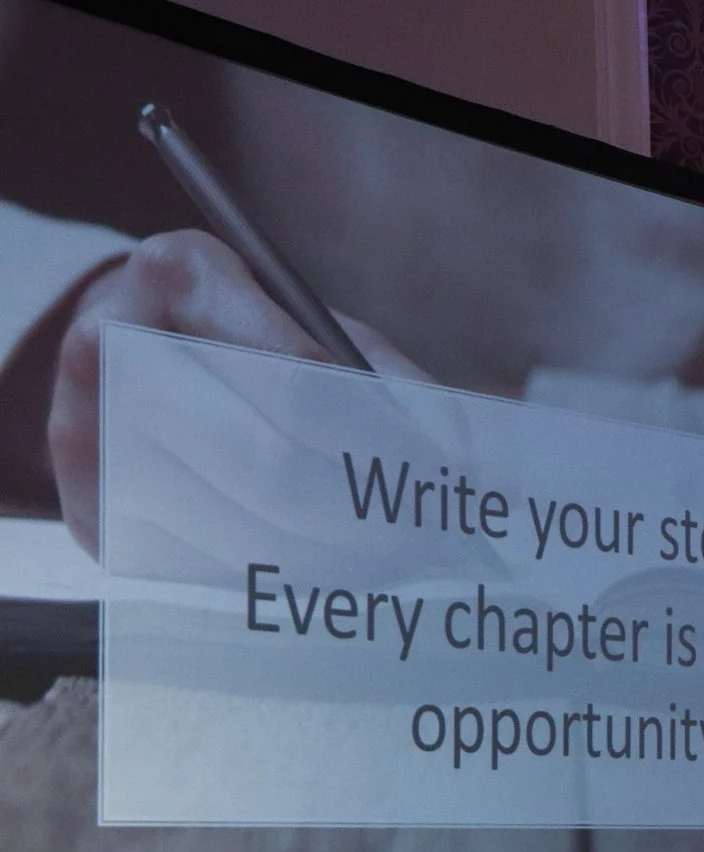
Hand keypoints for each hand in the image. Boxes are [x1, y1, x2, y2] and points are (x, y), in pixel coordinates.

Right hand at [47, 229, 426, 555]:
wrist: (123, 348)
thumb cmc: (248, 337)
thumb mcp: (324, 329)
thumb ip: (399, 388)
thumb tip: (471, 476)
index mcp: (182, 274)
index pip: (303, 385)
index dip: (387, 448)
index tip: (445, 485)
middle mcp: (111, 343)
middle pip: (271, 468)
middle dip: (369, 516)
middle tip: (431, 540)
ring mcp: (83, 430)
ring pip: (241, 531)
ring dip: (338, 560)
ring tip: (393, 557)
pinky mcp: (86, 507)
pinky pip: (205, 567)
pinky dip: (283, 577)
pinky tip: (327, 566)